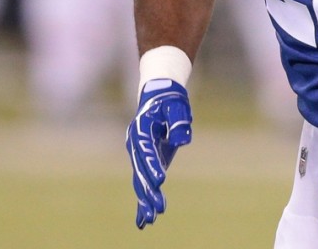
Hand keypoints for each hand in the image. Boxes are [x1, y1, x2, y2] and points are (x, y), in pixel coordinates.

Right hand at [126, 79, 192, 228]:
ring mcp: (138, 154)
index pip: (146, 150)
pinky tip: (145, 219)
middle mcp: (136, 144)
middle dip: (149, 190)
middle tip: (158, 207)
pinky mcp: (145, 162)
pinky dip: (144, 200)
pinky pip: (142, 183)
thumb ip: (178, 121)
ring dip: (145, 199)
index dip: (152, 165)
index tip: (159, 181)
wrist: (159, 97)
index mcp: (141, 129)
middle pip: (141, 170)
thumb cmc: (169, 101)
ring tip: (152, 218)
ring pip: (140, 180)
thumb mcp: (177, 106)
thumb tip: (182, 139)